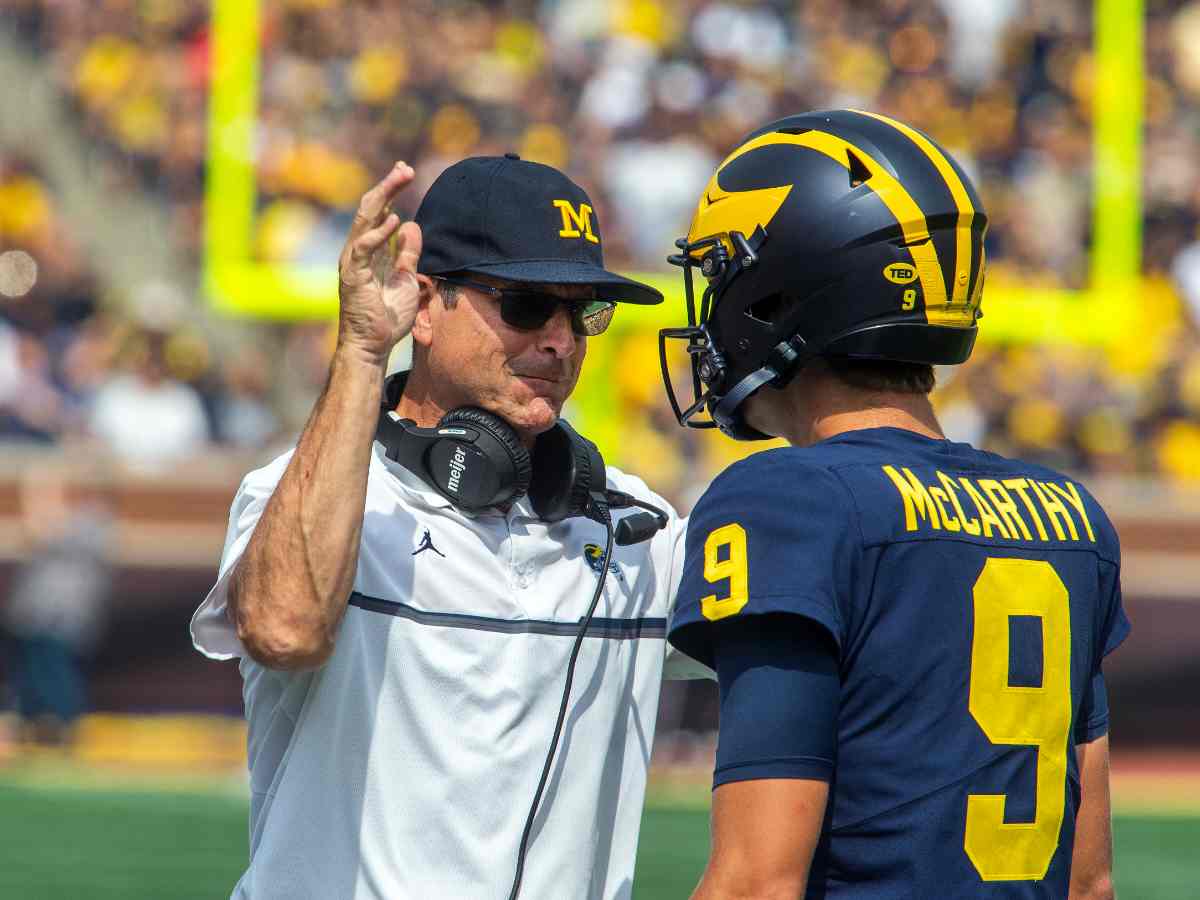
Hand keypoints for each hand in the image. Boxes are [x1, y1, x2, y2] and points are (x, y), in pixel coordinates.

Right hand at [337, 161, 422, 366]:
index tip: (405, 171)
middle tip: (404, 168)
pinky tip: (394, 220)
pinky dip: (378, 233)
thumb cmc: (387, 318)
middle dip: (388, 186)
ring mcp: (354, 262)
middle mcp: (359, 251)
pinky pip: (364, 248)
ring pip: (364, 220)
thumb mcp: (407, 279)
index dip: (391, 191)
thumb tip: (412, 226)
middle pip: (371, 209)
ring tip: (399, 179)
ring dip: (383, 197)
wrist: (374, 346)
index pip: (379, 212)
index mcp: (371, 251)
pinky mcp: (353, 276)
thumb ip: (408, 254)